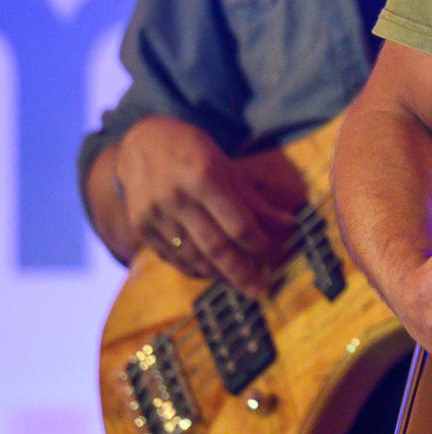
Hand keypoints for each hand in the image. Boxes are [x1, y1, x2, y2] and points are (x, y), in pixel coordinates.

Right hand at [114, 116, 294, 290]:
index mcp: (203, 176)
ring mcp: (156, 215)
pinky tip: (212, 273)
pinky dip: (195, 270)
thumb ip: (253, 200)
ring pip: (193, 258)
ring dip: (219, 275)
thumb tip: (288, 225)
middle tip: (261, 290)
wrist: (141, 143)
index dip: (259, 244)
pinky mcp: (142, 228)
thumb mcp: (226, 165)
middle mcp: (177, 198)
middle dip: (241, 273)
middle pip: (215, 247)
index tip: (273, 255)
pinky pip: (173, 258)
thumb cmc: (192, 150)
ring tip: (240, 282)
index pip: (237, 223)